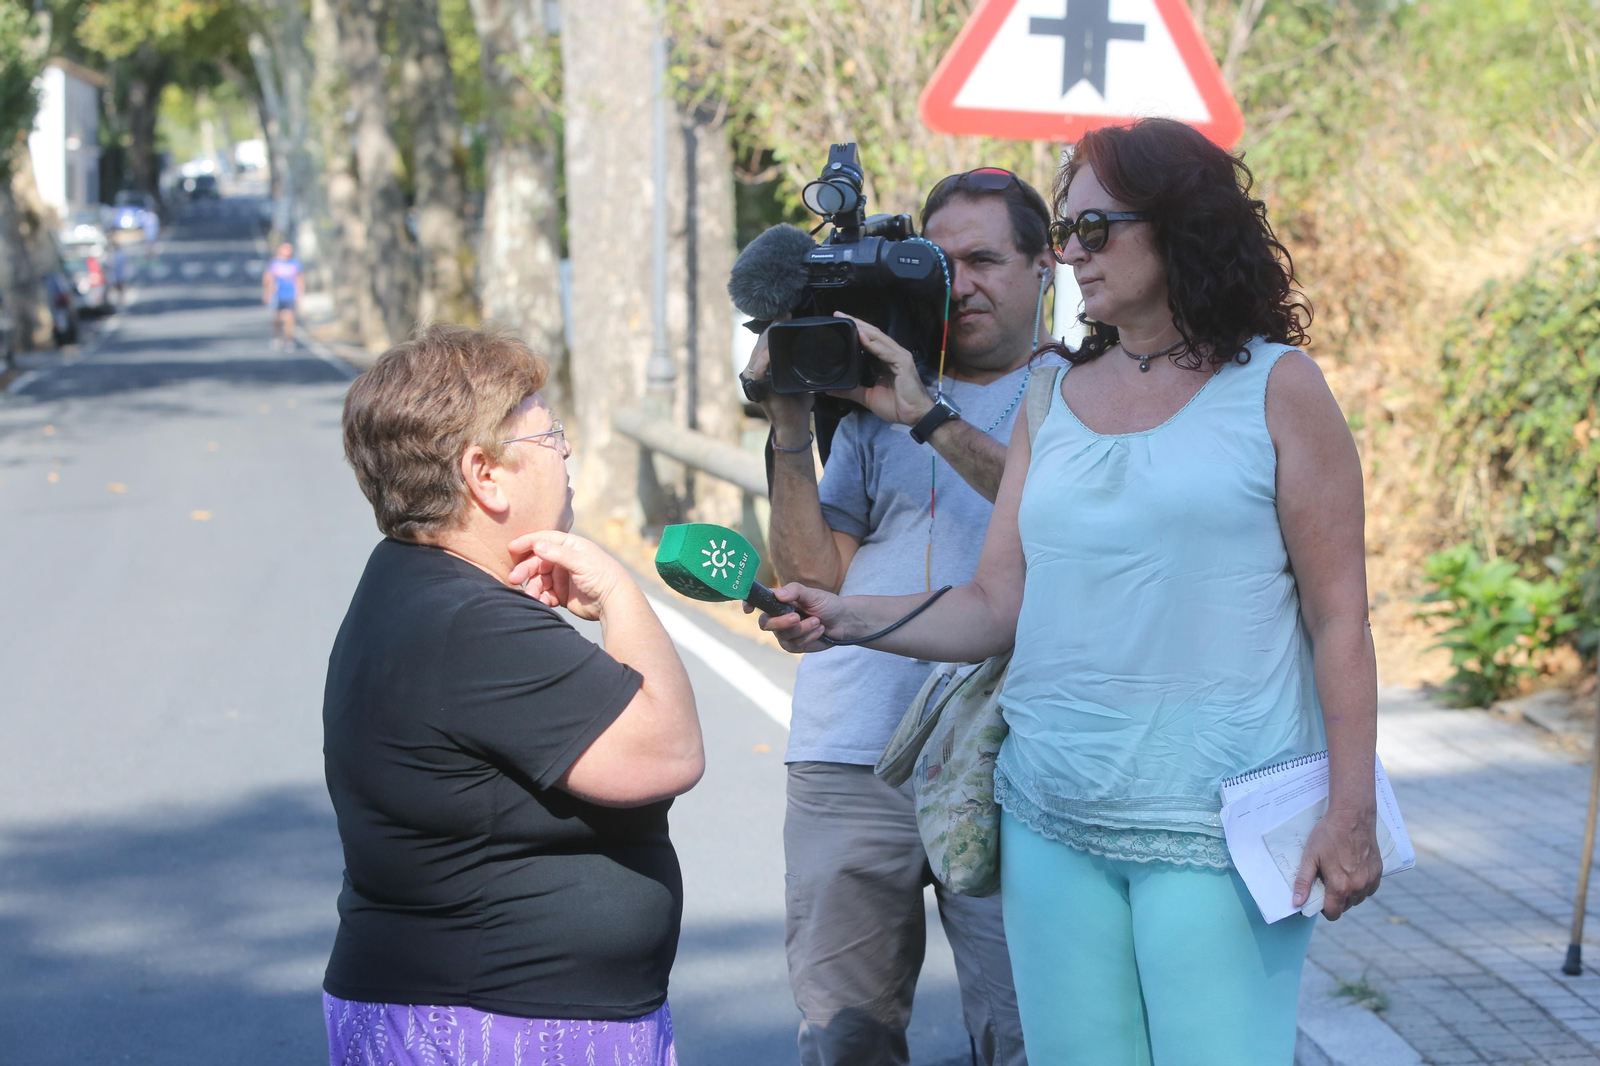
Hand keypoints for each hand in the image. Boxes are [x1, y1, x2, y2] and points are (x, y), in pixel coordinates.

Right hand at [507, 530, 631, 621]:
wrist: (614, 602)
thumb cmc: (602, 576)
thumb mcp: (581, 562)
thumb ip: (558, 554)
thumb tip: (537, 545)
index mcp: (570, 546)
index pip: (544, 539)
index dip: (527, 542)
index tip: (511, 548)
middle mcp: (564, 560)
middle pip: (537, 561)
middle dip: (525, 569)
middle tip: (514, 578)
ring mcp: (562, 577)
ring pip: (539, 580)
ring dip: (532, 587)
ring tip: (532, 596)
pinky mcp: (561, 594)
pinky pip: (545, 594)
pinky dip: (541, 598)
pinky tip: (542, 602)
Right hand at [741, 315, 813, 442]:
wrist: (795, 424)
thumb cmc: (798, 403)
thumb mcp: (800, 378)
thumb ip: (801, 364)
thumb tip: (814, 350)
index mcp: (765, 369)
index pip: (766, 344)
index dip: (773, 329)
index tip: (785, 316)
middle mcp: (757, 372)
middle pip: (760, 345)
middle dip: (771, 329)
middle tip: (783, 316)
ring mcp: (755, 379)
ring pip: (758, 353)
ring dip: (767, 338)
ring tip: (777, 325)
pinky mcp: (757, 387)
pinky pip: (758, 369)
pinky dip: (764, 358)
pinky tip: (771, 349)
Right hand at [745, 582, 846, 652]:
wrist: (843, 621)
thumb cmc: (827, 604)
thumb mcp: (812, 594)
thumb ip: (795, 591)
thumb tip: (777, 594)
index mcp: (778, 602)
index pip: (759, 602)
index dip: (749, 604)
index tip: (748, 608)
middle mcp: (778, 617)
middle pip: (765, 624)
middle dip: (781, 622)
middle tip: (797, 617)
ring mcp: (784, 633)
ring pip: (783, 635)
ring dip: (803, 629)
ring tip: (818, 621)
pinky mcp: (794, 645)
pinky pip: (794, 644)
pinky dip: (809, 637)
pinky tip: (819, 630)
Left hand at [826, 313, 935, 427]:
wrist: (915, 416)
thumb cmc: (897, 405)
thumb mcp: (868, 397)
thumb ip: (852, 390)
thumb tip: (831, 389)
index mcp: (885, 359)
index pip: (870, 339)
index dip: (857, 330)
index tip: (840, 322)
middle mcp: (893, 354)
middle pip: (873, 334)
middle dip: (857, 323)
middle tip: (840, 314)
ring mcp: (900, 357)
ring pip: (879, 338)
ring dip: (863, 328)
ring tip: (849, 320)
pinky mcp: (903, 363)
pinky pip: (885, 351)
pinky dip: (873, 344)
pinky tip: (862, 336)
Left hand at [1293, 805, 1383, 919]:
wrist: (1352, 817)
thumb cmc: (1328, 835)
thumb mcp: (1310, 857)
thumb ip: (1303, 882)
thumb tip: (1297, 903)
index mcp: (1340, 886)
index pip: (1333, 914)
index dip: (1324, 909)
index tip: (1318, 897)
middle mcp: (1358, 887)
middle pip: (1345, 907)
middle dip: (1335, 899)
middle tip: (1327, 879)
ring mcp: (1370, 880)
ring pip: (1358, 898)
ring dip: (1349, 893)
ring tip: (1339, 873)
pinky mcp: (1379, 872)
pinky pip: (1369, 888)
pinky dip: (1361, 885)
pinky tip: (1352, 871)